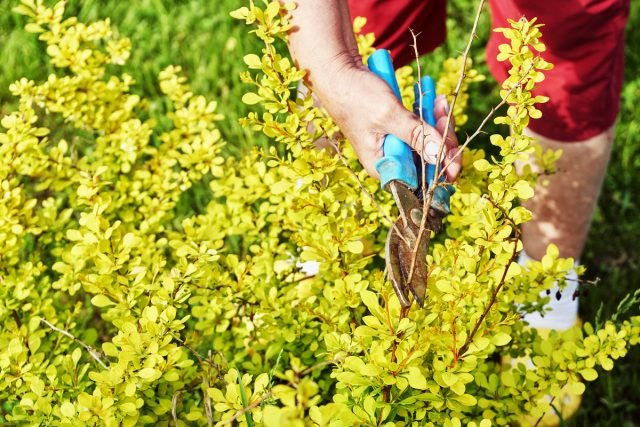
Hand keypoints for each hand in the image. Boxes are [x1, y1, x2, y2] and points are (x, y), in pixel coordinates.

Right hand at [310, 63, 461, 180]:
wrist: (339, 72)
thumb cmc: (355, 95)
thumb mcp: (388, 115)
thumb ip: (415, 135)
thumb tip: (441, 156)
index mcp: (383, 167)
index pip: (421, 180)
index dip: (443, 168)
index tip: (455, 150)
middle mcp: (390, 161)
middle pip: (429, 161)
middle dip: (442, 138)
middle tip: (444, 112)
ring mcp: (395, 145)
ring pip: (429, 142)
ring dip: (438, 122)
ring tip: (439, 100)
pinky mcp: (398, 130)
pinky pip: (422, 128)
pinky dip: (430, 114)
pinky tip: (434, 97)